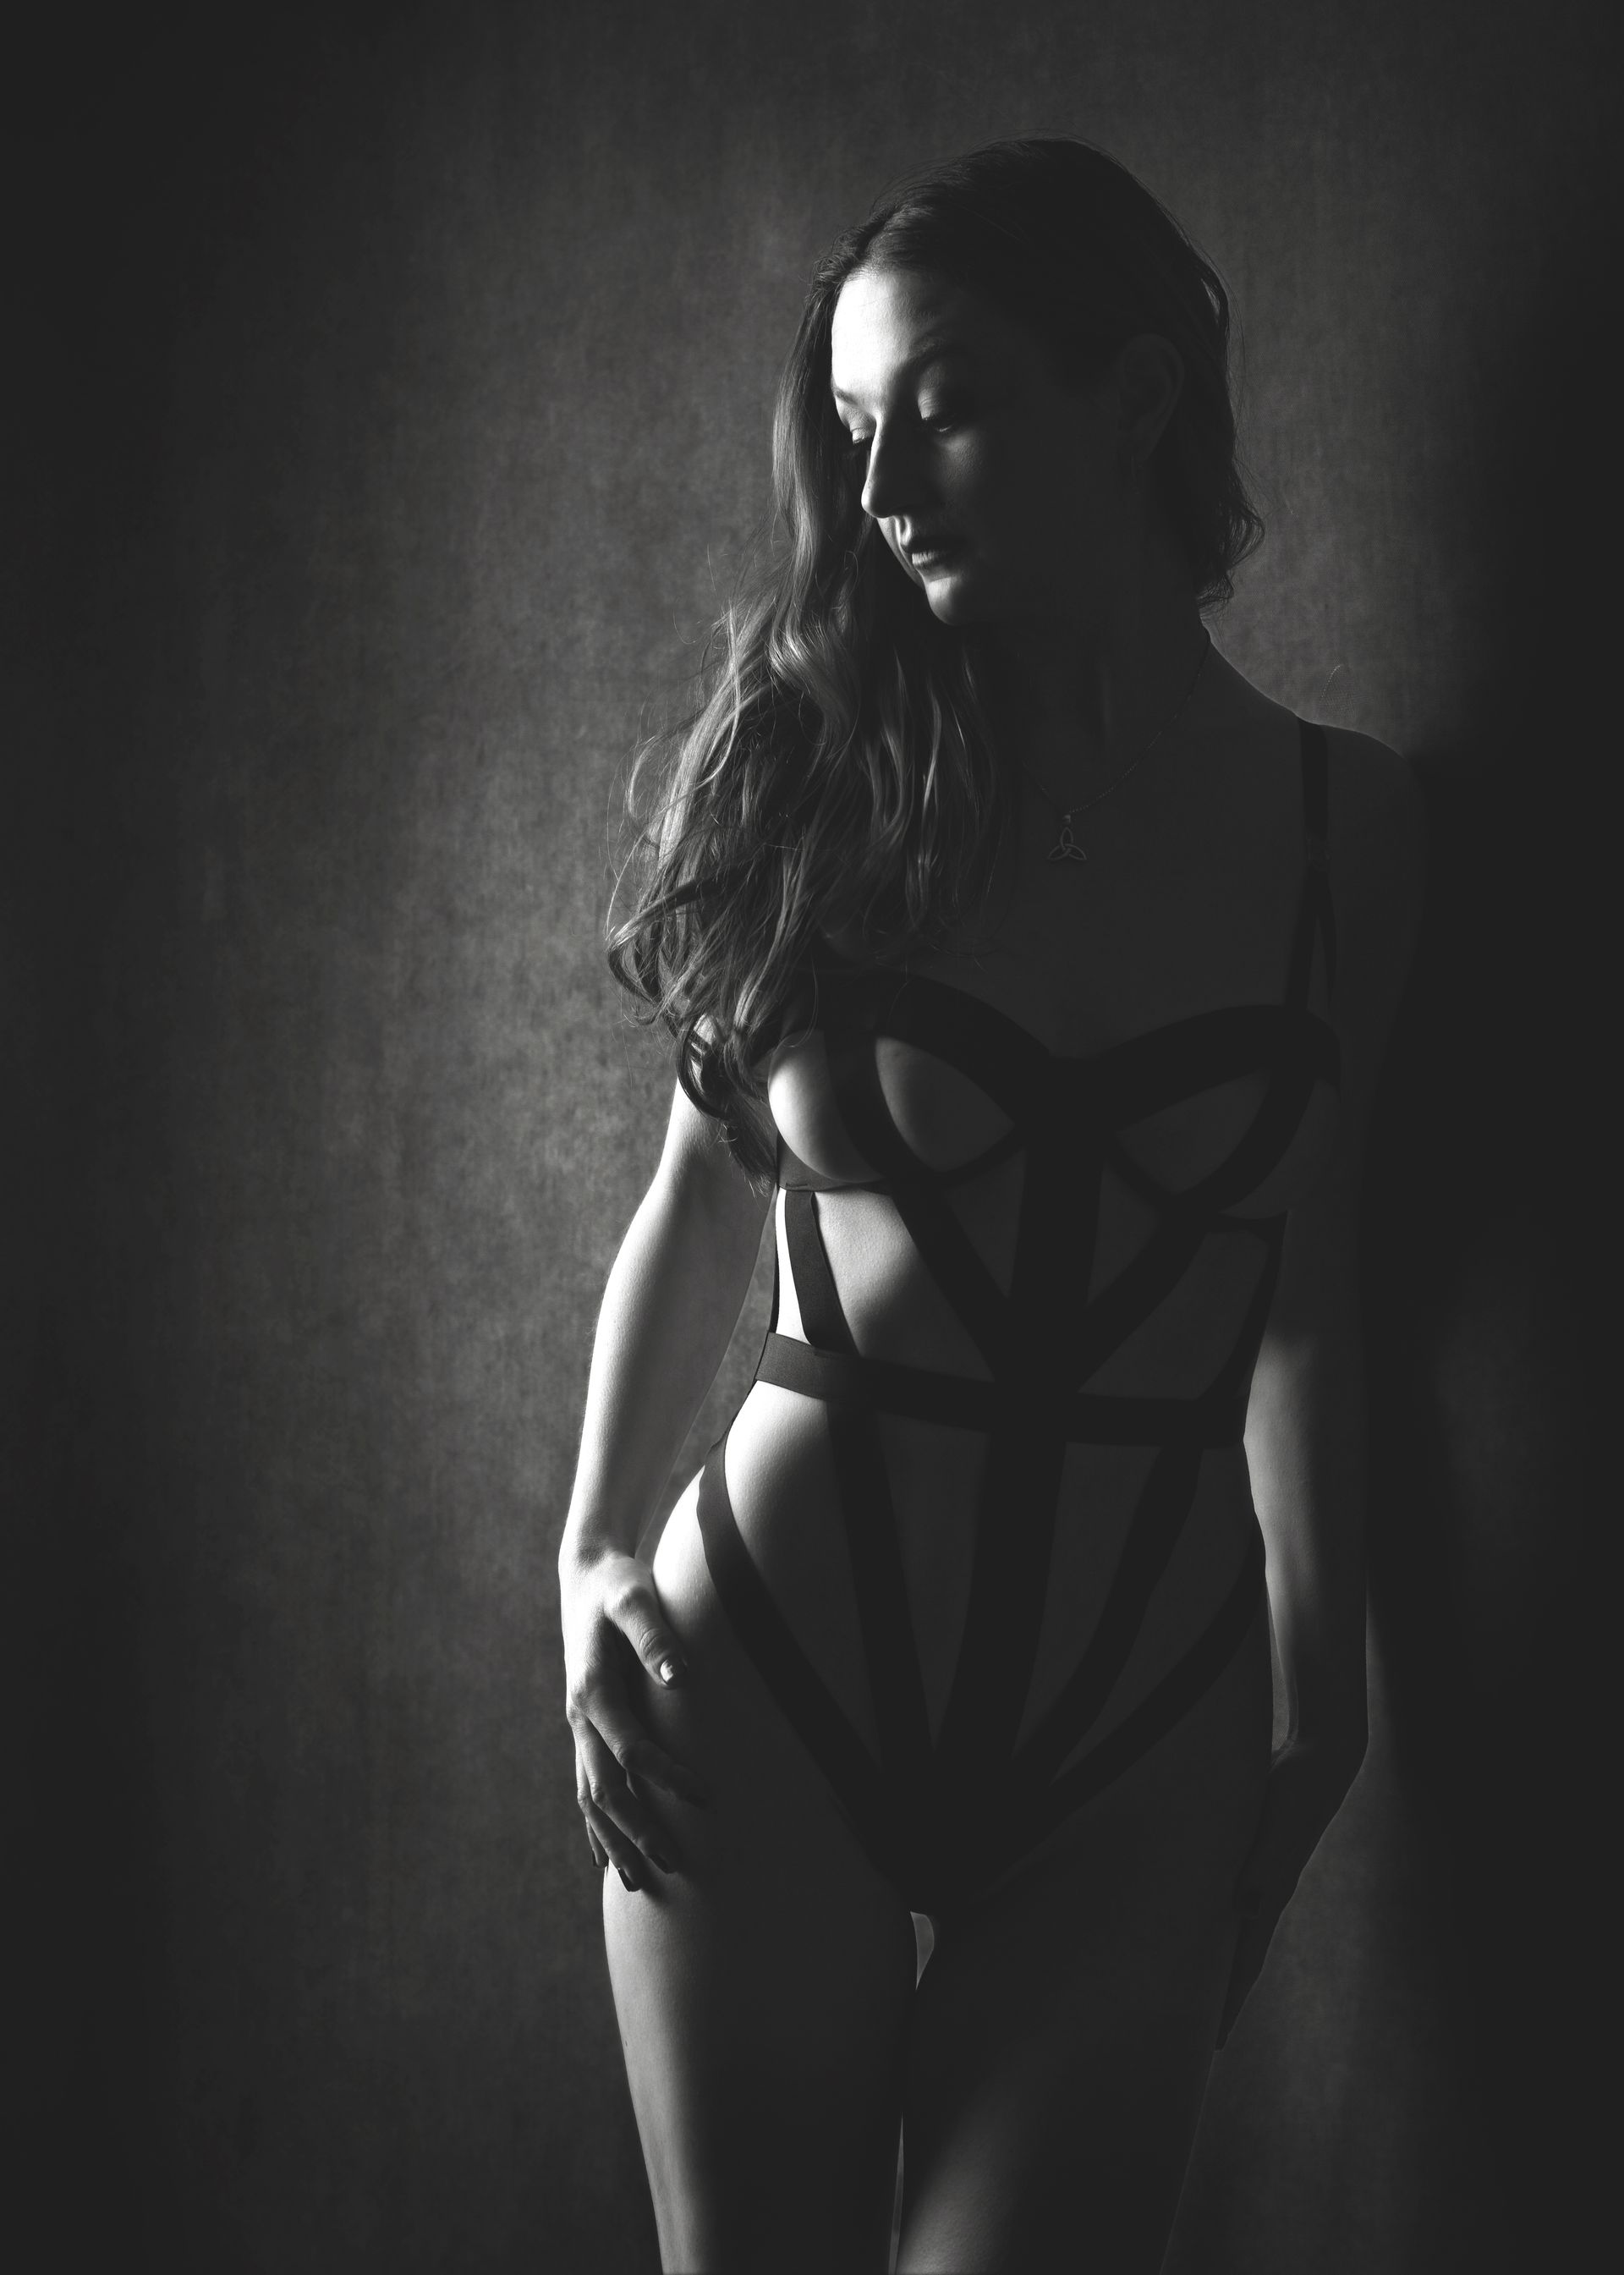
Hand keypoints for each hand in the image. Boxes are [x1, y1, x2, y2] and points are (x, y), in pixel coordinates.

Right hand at [560, 1546, 712, 1890]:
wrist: (587, 1576)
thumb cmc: (618, 1586)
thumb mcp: (636, 1599)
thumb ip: (655, 1636)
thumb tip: (681, 1677)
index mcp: (592, 1691)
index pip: (630, 1750)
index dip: (666, 1777)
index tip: (705, 1798)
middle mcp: (579, 1717)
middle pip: (604, 1790)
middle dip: (636, 1830)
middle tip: (676, 1865)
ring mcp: (579, 1727)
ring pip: (590, 1798)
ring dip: (613, 1840)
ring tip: (638, 1883)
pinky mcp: (585, 1729)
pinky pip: (586, 1786)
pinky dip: (596, 1827)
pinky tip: (606, 1859)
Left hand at [1216, 1733, 1362, 2049]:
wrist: (1322, 1760)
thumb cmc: (1296, 1791)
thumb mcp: (1276, 1827)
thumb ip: (1262, 1863)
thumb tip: (1246, 1905)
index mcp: (1269, 1896)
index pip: (1244, 1962)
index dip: (1229, 2003)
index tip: (1215, 2044)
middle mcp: (1267, 1892)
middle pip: (1241, 1957)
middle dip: (1224, 1996)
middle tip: (1206, 2036)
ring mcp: (1264, 1873)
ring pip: (1236, 1929)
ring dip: (1221, 1961)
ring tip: (1203, 1987)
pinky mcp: (1258, 1850)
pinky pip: (1233, 1897)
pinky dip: (1219, 1919)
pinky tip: (1208, 1918)